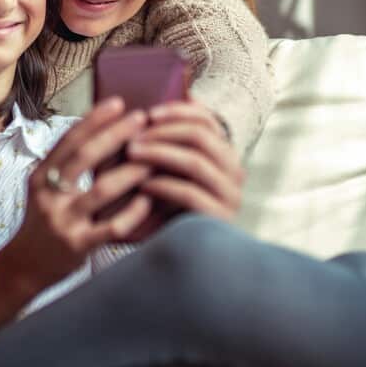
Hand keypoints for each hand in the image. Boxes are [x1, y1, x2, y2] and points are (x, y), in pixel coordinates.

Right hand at [0, 98, 153, 291]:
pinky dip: (133, 211)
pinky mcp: (78, 246)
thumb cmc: (43, 222)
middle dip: (115, 134)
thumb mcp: (45, 190)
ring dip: (131, 172)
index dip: (93, 119)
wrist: (23, 267)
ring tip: (154, 158)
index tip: (118, 102)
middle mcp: (49, 195)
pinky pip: (111, 226)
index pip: (68, 140)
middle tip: (141, 119)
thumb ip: (68, 167)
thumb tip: (104, 132)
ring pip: (102, 190)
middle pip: (84, 157)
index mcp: (41, 177)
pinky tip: (149, 199)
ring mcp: (63, 221)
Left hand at [125, 100, 245, 221]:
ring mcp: (230, 195)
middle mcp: (234, 171)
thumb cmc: (166, 207)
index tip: (147, 112)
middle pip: (201, 136)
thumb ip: (164, 145)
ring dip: (159, 153)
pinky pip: (189, 193)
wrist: (181, 256)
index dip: (177, 111)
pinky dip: (163, 184)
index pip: (207, 120)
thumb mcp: (166, 171)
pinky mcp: (219, 218)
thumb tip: (144, 110)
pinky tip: (143, 184)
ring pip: (195, 161)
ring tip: (131, 153)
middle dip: (163, 132)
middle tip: (133, 135)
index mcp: (224, 154)